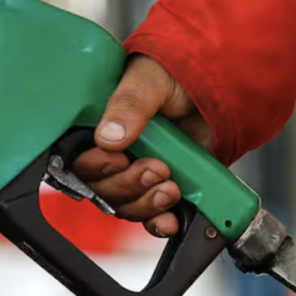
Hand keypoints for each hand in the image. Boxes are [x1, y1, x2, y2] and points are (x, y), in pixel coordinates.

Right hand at [72, 55, 212, 236]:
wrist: (216, 85)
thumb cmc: (175, 73)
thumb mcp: (150, 79)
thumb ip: (128, 104)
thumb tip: (109, 137)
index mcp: (96, 129)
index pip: (78, 160)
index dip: (95, 167)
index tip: (119, 159)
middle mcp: (111, 156)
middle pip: (101, 189)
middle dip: (128, 184)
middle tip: (156, 168)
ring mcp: (136, 174)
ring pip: (124, 206)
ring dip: (146, 203)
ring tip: (170, 188)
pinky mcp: (161, 188)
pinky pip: (150, 217)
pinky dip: (159, 223)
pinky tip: (170, 219)